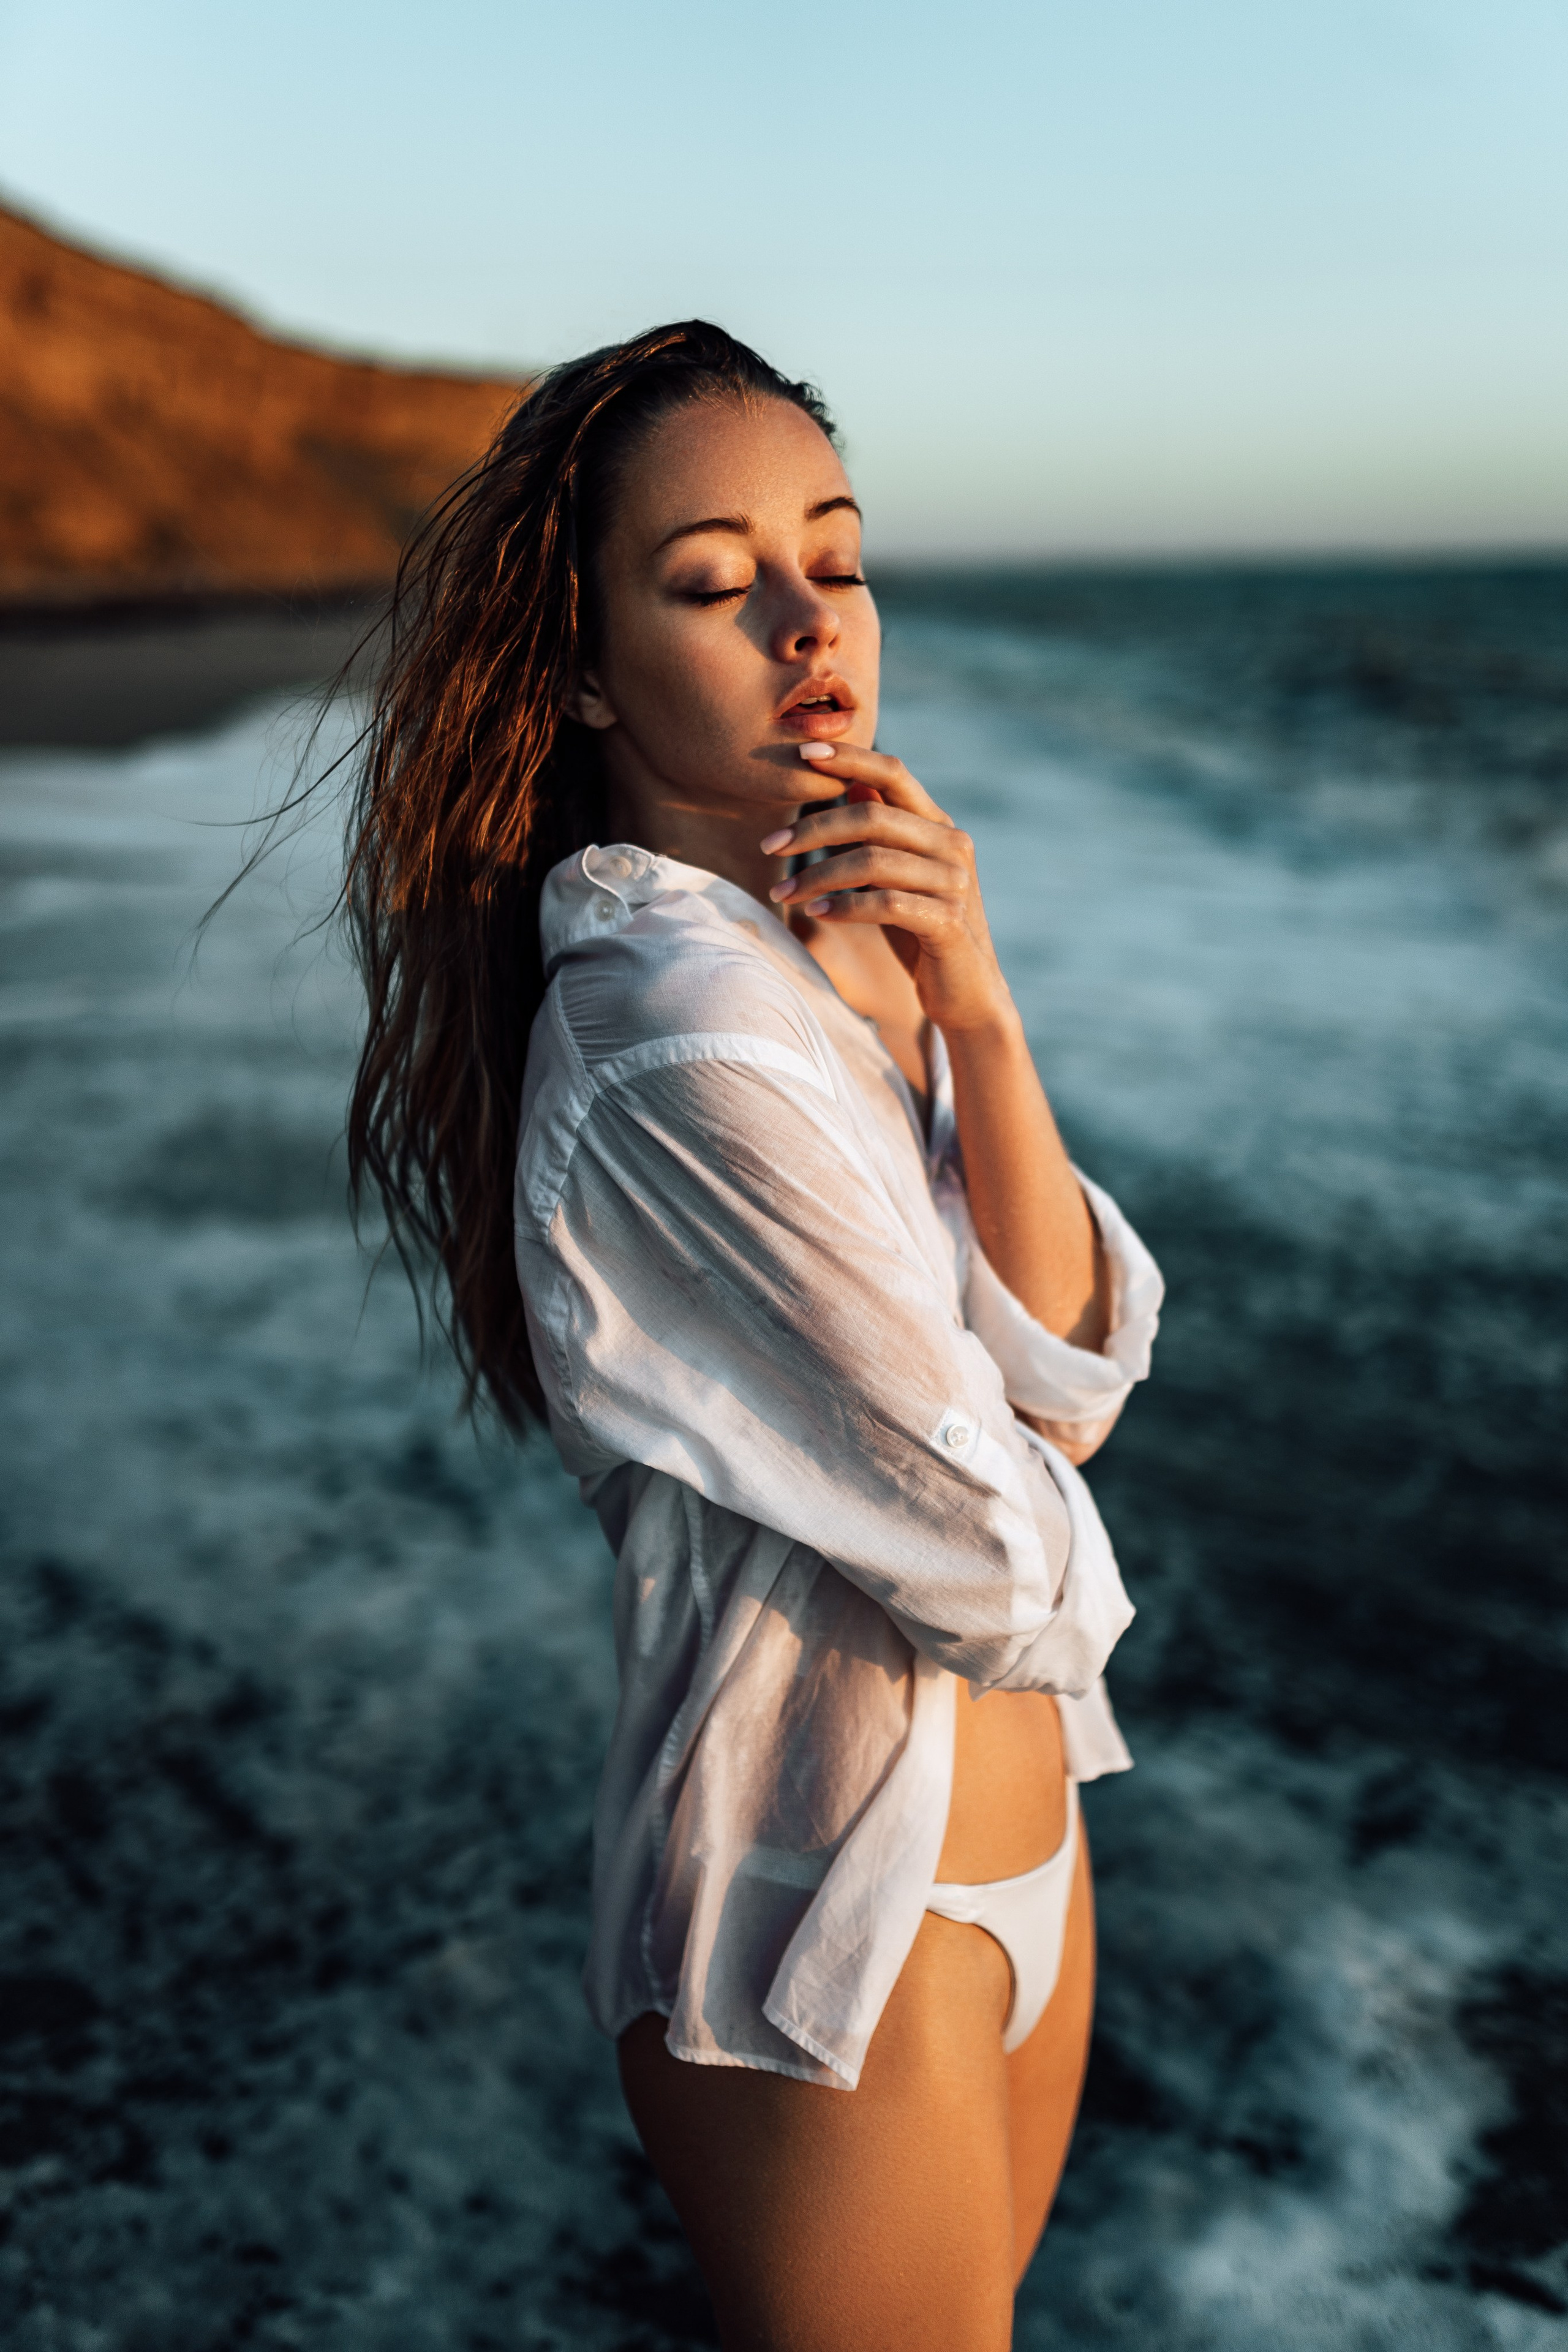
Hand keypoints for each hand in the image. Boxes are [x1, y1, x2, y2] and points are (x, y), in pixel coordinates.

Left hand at [760, 744, 1014, 1036]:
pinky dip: (843, 906)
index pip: (893, 773)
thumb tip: (853, 783)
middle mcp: (952, 845)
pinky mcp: (947, 922)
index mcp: (939, 825)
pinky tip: (815, 912)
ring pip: (873, 861)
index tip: (801, 752)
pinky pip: (886, 904)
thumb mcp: (900, 874)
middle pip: (872, 815)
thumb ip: (883, 832)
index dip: (849, 758)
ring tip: (782, 893)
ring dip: (817, 875)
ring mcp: (953, 883)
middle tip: (768, 845)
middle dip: (812, 828)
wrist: (966, 993)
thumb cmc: (923, 930)